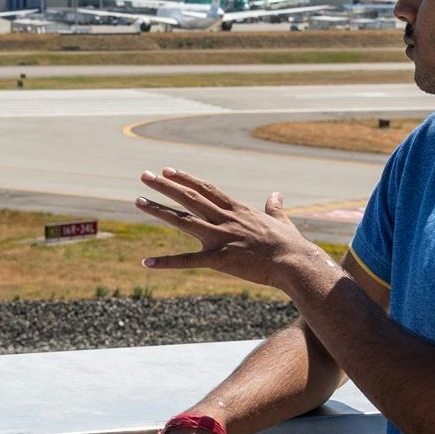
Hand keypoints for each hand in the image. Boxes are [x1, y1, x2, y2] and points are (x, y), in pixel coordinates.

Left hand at [133, 167, 321, 288]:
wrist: (296, 263)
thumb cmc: (291, 245)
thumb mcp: (282, 220)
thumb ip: (274, 207)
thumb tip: (276, 194)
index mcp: (238, 210)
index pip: (207, 189)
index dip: (186, 179)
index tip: (168, 170)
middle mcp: (225, 220)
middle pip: (190, 198)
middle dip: (165, 186)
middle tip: (143, 175)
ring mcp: (221, 238)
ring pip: (183, 221)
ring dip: (159, 211)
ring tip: (138, 201)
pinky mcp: (219, 260)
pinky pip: (187, 261)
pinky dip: (166, 262)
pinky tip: (146, 263)